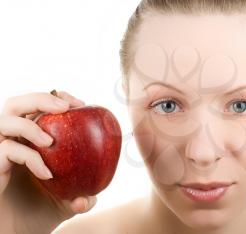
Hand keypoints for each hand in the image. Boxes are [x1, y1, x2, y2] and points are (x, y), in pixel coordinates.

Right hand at [0, 91, 96, 233]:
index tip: (80, 104)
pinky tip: (47, 174)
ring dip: (30, 126)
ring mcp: (0, 151)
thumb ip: (83, 197)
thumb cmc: (41, 213)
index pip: (39, 106)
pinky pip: (7, 150)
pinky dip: (29, 157)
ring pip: (5, 120)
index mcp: (32, 140)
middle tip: (65, 108)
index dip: (56, 98)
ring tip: (50, 141)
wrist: (17, 232)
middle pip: (17, 104)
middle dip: (41, 99)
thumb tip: (88, 198)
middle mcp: (14, 141)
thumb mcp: (68, 202)